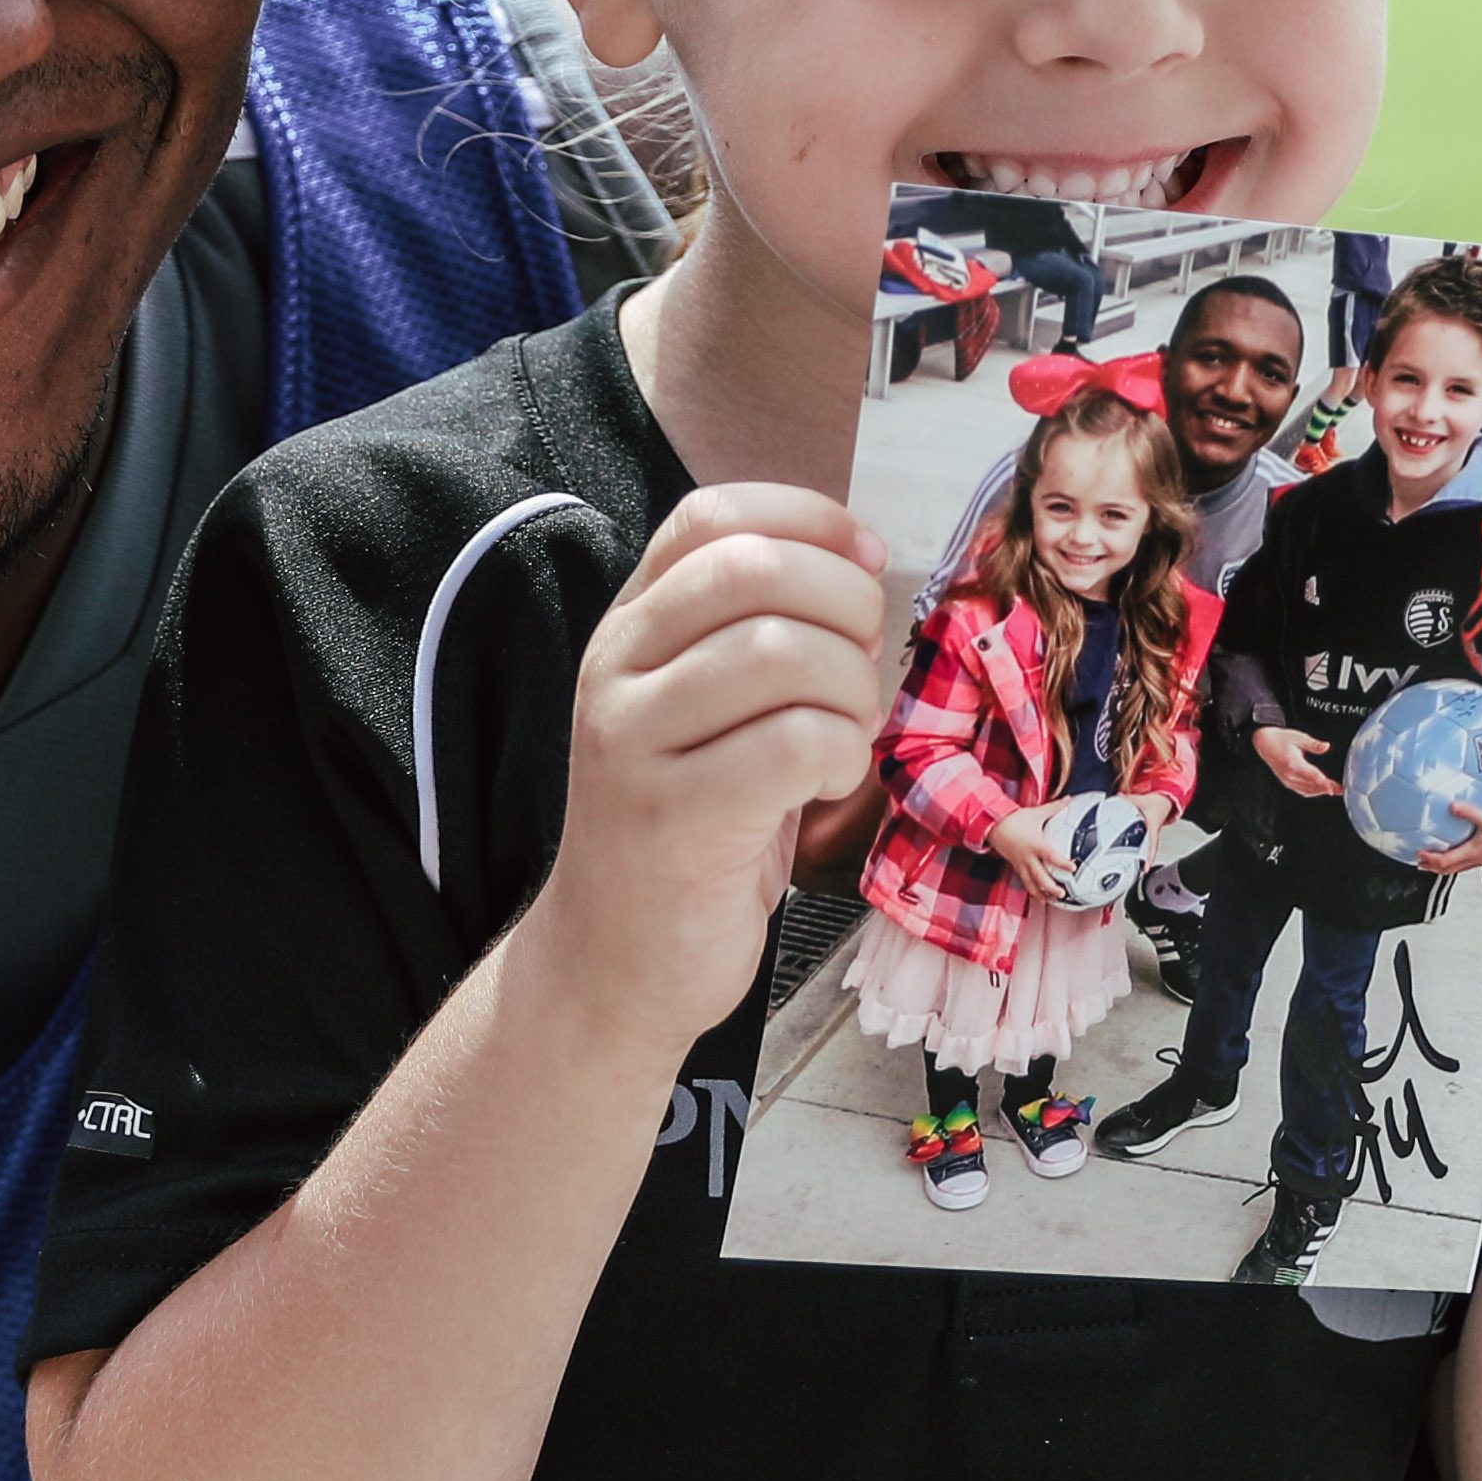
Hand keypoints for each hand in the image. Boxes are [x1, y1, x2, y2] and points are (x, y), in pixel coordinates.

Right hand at [534, 485, 885, 1053]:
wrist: (613, 963)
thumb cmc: (690, 831)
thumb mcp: (705, 712)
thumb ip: (754, 633)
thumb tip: (862, 566)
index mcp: (629, 628)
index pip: (712, 517)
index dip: (810, 518)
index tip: (868, 558)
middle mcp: (616, 671)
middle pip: (755, 569)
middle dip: (847, 604)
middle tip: (862, 670)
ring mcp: (633, 743)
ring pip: (782, 651)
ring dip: (853, 690)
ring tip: (846, 738)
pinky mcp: (673, 818)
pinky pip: (793, 742)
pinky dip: (841, 754)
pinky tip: (829, 785)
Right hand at [982, 802, 1077, 895]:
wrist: (992, 824)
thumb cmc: (1014, 818)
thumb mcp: (1036, 812)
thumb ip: (1055, 807)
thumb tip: (1070, 799)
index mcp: (1035, 844)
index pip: (1050, 856)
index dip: (1062, 862)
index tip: (1073, 867)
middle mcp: (1027, 857)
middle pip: (1040, 876)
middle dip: (1050, 887)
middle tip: (1062, 893)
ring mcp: (1020, 863)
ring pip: (1030, 882)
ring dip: (1040, 893)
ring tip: (1051, 901)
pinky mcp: (1015, 866)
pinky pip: (1024, 880)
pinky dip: (1032, 889)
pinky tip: (1039, 897)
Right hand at [1254, 724, 1336, 800]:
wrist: (1263, 743)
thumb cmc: (1280, 739)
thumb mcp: (1298, 737)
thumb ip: (1313, 744)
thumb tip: (1326, 746)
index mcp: (1293, 763)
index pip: (1312, 776)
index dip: (1323, 783)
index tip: (1333, 789)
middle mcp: (1290, 775)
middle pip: (1312, 785)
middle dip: (1327, 788)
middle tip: (1341, 789)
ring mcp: (1287, 780)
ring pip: (1307, 790)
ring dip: (1321, 791)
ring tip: (1335, 790)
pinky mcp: (1287, 782)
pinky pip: (1302, 791)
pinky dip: (1313, 792)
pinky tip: (1321, 790)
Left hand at [1424, 801, 1481, 875]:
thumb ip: (1468, 812)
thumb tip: (1451, 806)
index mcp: (1474, 852)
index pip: (1446, 862)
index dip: (1431, 859)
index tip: (1418, 853)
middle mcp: (1476, 859)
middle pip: (1448, 869)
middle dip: (1432, 867)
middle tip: (1418, 862)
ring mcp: (1481, 859)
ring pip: (1456, 868)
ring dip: (1441, 866)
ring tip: (1430, 862)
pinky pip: (1464, 864)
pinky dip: (1453, 862)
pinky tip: (1453, 852)